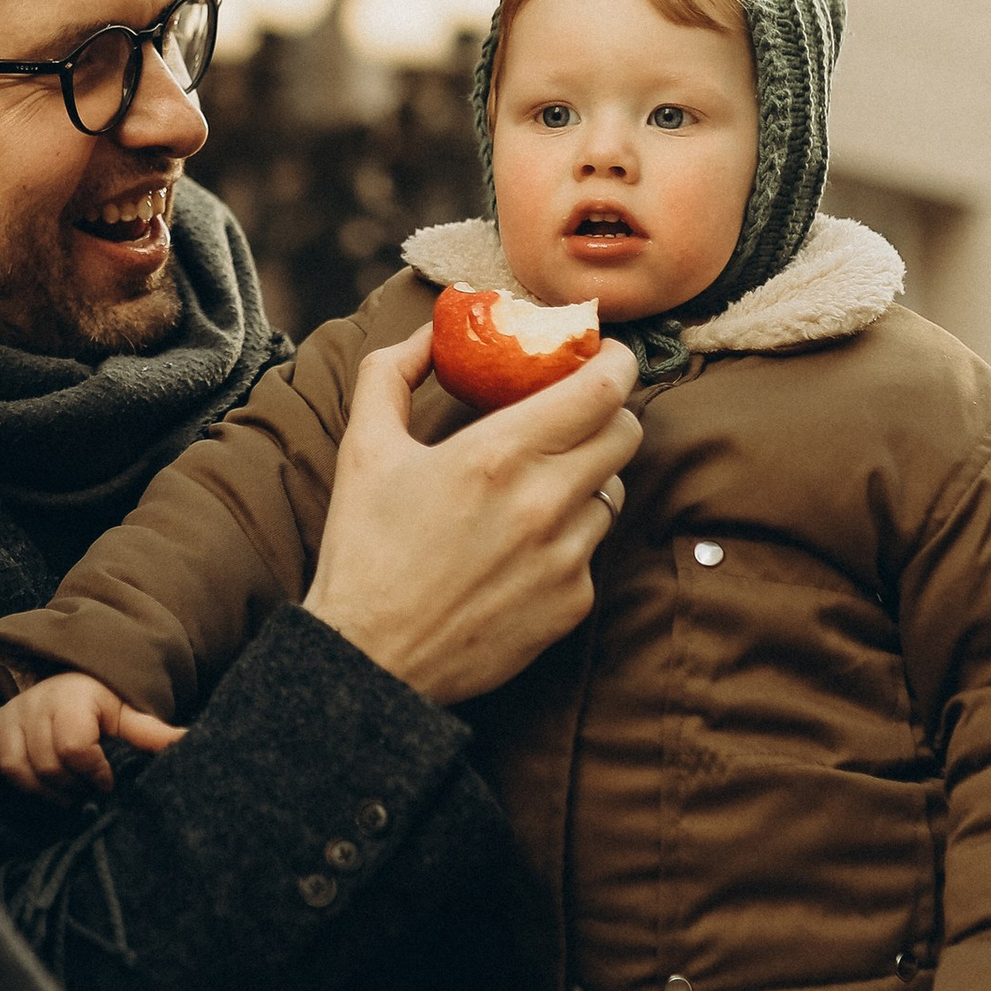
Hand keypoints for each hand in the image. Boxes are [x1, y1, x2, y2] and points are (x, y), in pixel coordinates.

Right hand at [0, 671, 187, 797]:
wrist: (76, 676)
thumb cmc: (104, 701)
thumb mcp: (129, 713)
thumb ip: (151, 733)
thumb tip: (188, 742)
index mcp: (71, 699)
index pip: (74, 747)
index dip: (94, 773)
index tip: (108, 782)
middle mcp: (35, 703)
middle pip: (45, 763)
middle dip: (70, 787)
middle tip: (88, 793)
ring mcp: (12, 713)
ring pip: (14, 765)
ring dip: (38, 789)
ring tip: (63, 796)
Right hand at [303, 326, 641, 707]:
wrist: (371, 660)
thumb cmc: (364, 551)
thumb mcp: (363, 449)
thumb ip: (393, 373)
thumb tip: (431, 330)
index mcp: (498, 454)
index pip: (603, 388)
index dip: (616, 362)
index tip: (606, 356)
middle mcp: (545, 503)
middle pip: (626, 433)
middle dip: (607, 413)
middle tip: (575, 415)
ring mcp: (565, 557)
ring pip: (614, 491)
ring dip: (588, 478)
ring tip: (538, 488)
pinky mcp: (573, 603)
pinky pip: (593, 550)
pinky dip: (569, 538)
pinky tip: (521, 549)